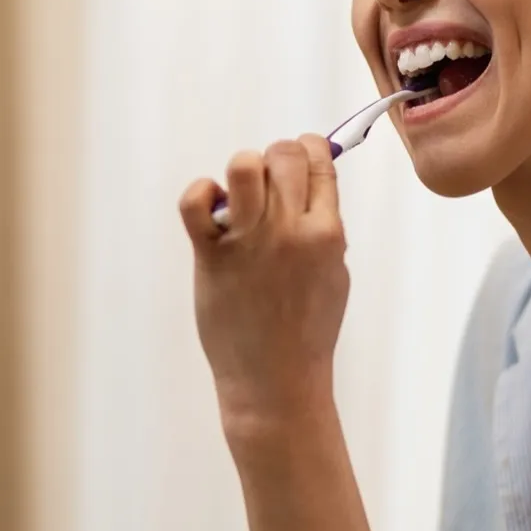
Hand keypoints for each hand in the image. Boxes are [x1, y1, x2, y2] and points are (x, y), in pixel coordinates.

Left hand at [179, 134, 348, 444]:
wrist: (276, 381)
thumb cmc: (306, 330)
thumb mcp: (334, 275)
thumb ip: (325, 229)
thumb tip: (310, 186)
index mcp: (327, 234)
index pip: (319, 161)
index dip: (308, 149)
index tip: (300, 158)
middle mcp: (290, 232)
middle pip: (283, 155)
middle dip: (276, 158)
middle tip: (267, 185)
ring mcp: (249, 243)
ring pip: (243, 166)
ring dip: (243, 171)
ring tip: (241, 197)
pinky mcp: (212, 257)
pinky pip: (196, 201)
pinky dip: (201, 194)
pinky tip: (210, 209)